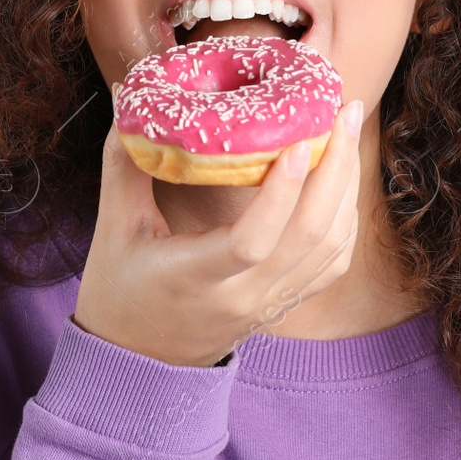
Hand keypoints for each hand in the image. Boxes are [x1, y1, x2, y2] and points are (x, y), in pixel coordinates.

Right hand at [71, 98, 364, 366]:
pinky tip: (343, 179)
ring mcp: (270, 304)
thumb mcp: (113, 228)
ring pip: (332, 248)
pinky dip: (345, 218)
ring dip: (347, 187)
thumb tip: (127, 97)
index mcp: (195, 279)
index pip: (250, 242)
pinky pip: (332, 264)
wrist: (136, 363)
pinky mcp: (284, 305)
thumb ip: (124, 162)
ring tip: (347, 130)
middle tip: (344, 109)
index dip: (280, 194)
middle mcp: (243, 297)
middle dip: (336, 168)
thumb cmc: (118, 291)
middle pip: (310, 238)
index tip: (297, 142)